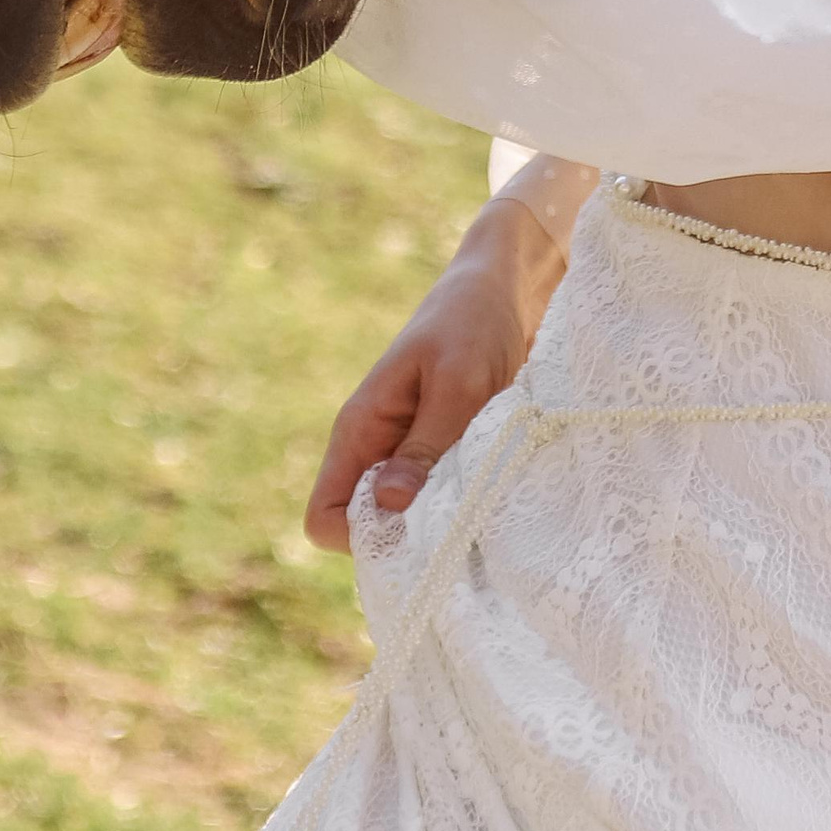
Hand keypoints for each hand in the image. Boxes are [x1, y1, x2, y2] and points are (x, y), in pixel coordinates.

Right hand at [302, 198, 562, 554]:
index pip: (324, 519)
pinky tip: (496, 492)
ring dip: (442, 524)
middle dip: (407, 541)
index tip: (415, 529)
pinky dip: (463, 508)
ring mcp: (409, 458)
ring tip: (483, 503)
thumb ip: (425, 443)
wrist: (505, 290)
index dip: (360, 538)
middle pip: (367, 532)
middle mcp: (377, 453)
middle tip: (460, 523)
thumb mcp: (456, 380)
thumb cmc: (473, 323)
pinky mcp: (443, 459)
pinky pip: (438, 506)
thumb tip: (390, 507)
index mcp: (360, 431)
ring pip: (406, 524)